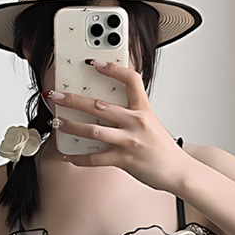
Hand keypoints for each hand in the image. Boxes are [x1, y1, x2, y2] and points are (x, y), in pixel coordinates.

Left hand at [46, 59, 185, 192]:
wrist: (178, 171)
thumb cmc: (163, 149)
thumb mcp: (151, 123)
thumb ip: (132, 114)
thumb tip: (108, 109)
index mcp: (143, 110)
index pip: (130, 80)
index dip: (112, 69)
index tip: (94, 63)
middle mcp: (135, 122)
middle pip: (99, 106)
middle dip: (73, 99)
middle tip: (56, 95)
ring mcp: (129, 141)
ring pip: (93, 130)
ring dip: (71, 126)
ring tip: (58, 123)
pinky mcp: (124, 160)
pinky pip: (96, 159)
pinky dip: (79, 158)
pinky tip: (69, 157)